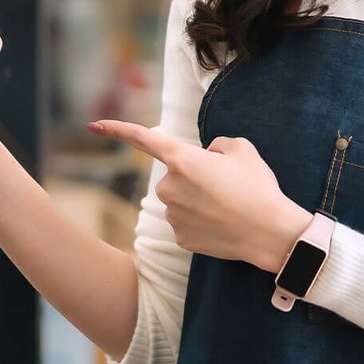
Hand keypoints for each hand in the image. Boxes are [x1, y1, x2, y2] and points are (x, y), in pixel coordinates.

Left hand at [90, 120, 313, 274]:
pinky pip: (186, 222)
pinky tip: (222, 224)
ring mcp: (173, 215)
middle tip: (226, 184)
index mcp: (182, 160)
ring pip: (180, 200)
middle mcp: (169, 187)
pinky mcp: (180, 238)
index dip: (116, 129)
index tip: (93, 125)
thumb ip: (217, 146)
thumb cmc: (258, 187)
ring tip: (229, 205)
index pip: (143, 139)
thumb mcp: (243, 149)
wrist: (270, 232)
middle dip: (194, 176)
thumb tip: (207, 157)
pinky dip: (202, 221)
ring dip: (198, 199)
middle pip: (175, 175)